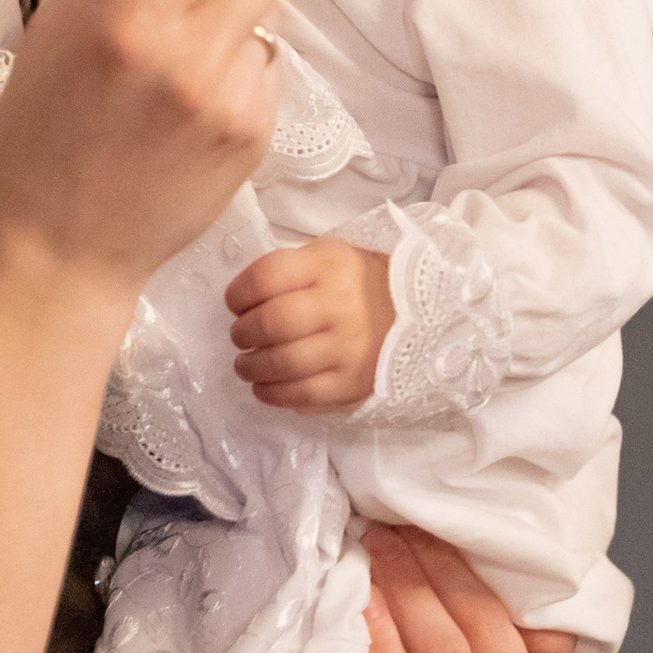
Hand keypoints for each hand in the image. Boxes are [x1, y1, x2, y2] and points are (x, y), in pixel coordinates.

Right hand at [0, 0, 297, 322]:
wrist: (59, 250)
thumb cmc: (40, 132)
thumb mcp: (60, 24)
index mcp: (128, 22)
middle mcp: (189, 59)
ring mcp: (232, 102)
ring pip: (258, 13)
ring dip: (233, 6)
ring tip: (171, 56)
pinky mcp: (257, 137)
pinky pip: (259, 67)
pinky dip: (233, 63)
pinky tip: (186, 104)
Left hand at [226, 240, 395, 410]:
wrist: (417, 316)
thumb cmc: (357, 285)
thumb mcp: (329, 258)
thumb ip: (288, 271)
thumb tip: (242, 301)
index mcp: (331, 265)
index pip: (268, 276)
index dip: (239, 293)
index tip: (235, 303)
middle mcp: (342, 305)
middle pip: (272, 322)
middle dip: (242, 333)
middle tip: (240, 336)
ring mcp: (349, 347)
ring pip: (283, 363)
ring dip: (251, 367)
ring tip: (246, 364)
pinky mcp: (351, 382)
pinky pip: (301, 394)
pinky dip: (271, 393)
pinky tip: (263, 387)